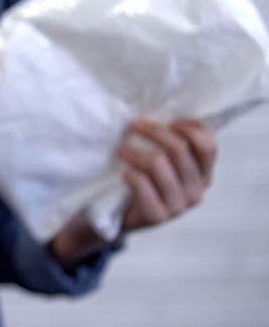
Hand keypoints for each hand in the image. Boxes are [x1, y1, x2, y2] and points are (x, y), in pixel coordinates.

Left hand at [117, 117, 216, 232]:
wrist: (126, 217)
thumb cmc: (147, 181)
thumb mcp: (166, 163)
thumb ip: (172, 144)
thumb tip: (162, 110)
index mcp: (204, 174)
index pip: (207, 145)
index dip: (189, 127)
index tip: (168, 120)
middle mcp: (197, 190)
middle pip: (179, 149)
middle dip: (153, 131)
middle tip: (133, 125)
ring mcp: (179, 206)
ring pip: (158, 164)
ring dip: (134, 152)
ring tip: (120, 150)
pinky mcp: (158, 216)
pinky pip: (142, 184)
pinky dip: (130, 174)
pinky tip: (124, 173)